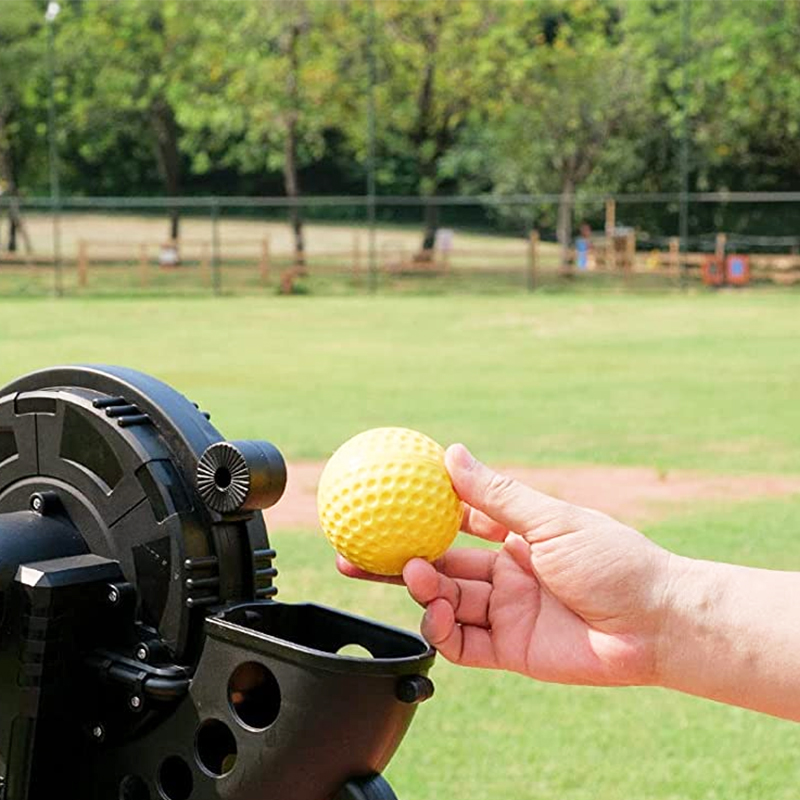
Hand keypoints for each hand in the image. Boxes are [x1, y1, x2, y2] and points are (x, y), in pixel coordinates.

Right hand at [337, 444, 672, 686]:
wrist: (657, 621)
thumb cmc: (613, 559)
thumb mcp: (550, 519)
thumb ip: (496, 495)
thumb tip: (450, 452)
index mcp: (516, 539)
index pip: (456, 524)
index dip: (419, 516)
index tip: (384, 503)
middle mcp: (506, 575)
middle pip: (438, 567)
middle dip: (395, 560)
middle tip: (352, 551)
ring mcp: (506, 613)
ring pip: (445, 602)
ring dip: (420, 589)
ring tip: (410, 573)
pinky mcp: (510, 650)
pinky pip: (461, 643)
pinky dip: (440, 631)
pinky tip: (434, 613)